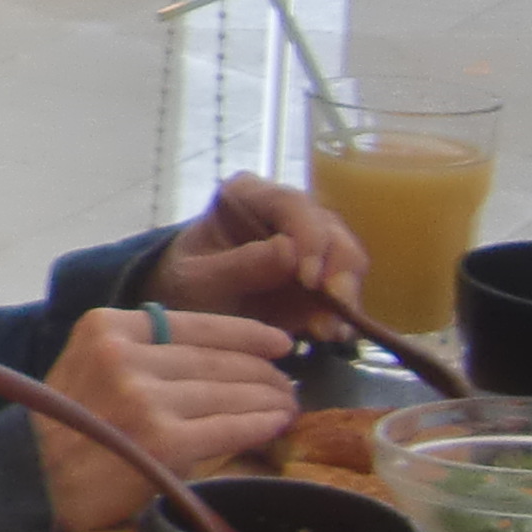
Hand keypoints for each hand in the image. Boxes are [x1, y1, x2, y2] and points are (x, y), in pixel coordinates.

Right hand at [28, 303, 302, 531]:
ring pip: (230, 391)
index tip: (279, 343)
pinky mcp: (164, 440)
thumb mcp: (91, 365)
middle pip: (217, 358)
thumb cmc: (68, 426)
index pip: (195, 322)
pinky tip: (277, 424)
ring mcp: (144, 398)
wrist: (33, 482)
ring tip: (288, 405)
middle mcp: (124, 355)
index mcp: (106, 327)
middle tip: (289, 385)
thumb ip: (142, 351)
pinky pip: (229, 427)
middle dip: (263, 372)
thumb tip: (224, 356)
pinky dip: (260, 425)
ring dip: (270, 399)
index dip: (246, 333)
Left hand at [154, 171, 366, 337]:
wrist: (187, 307)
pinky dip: (342, 315)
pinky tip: (333, 336)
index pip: (292, 204)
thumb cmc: (184, 283)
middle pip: (330, 230)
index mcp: (249, 195)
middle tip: (332, 307)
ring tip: (326, 330)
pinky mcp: (321, 276)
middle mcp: (287, 211)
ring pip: (347, 259)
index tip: (308, 278)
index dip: (309, 238)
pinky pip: (343, 291)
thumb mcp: (196, 280)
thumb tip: (290, 251)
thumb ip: (238, 267)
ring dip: (343, 296)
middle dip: (338, 270)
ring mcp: (309, 242)